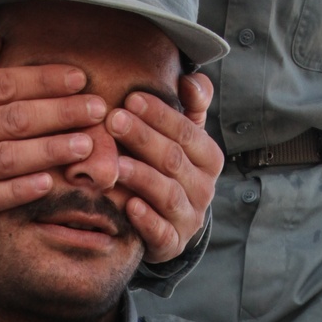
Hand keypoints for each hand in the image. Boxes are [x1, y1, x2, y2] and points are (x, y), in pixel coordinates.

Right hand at [0, 34, 107, 225]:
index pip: (2, 85)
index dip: (43, 81)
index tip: (79, 78)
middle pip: (11, 120)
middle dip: (59, 114)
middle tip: (98, 109)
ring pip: (4, 159)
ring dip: (49, 151)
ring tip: (86, 145)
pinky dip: (18, 191)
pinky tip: (48, 182)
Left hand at [109, 72, 222, 263]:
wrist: (170, 225)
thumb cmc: (170, 171)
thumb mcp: (183, 139)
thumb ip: (190, 108)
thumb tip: (191, 78)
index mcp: (208, 159)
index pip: (187, 132)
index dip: (160, 115)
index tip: (130, 98)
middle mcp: (204, 189)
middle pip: (174, 160)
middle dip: (143, 138)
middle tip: (113, 120)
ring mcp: (188, 218)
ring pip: (167, 195)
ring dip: (142, 177)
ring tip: (115, 164)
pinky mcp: (172, 243)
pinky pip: (161, 232)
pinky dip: (146, 220)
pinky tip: (128, 205)